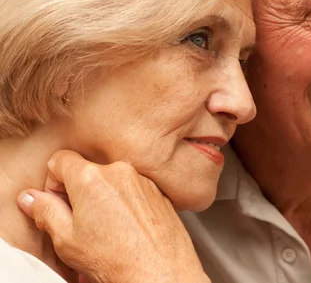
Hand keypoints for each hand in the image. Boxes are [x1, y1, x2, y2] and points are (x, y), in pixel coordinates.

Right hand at [16, 150, 209, 282]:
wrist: (158, 271)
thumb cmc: (116, 258)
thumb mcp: (66, 238)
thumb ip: (45, 211)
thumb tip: (32, 198)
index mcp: (91, 177)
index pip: (61, 159)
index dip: (53, 181)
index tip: (57, 201)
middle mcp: (119, 172)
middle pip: (88, 171)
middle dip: (79, 192)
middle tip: (80, 221)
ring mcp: (142, 180)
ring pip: (112, 182)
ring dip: (104, 199)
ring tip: (106, 230)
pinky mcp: (158, 191)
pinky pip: (133, 190)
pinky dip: (125, 204)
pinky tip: (125, 229)